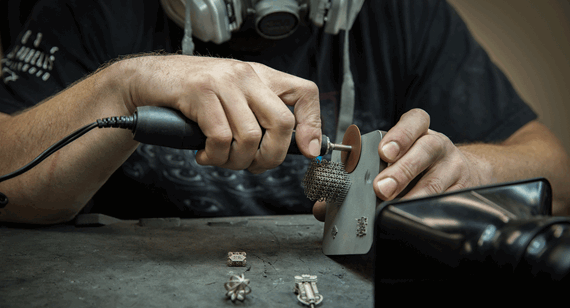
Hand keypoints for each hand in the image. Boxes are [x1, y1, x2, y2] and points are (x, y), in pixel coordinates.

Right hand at [116, 55, 321, 172]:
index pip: (304, 93)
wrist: (150, 79)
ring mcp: (224, 82)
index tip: (308, 151)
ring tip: (221, 159)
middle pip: (282, 123)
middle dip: (271, 157)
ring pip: (250, 137)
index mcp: (261, 77)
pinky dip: (213, 157)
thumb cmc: (193, 96)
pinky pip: (220, 138)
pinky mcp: (200, 93)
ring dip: (236, 161)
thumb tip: (298, 148)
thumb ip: (261, 118)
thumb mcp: (235, 101)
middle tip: (254, 165)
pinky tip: (203, 155)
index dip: (312, 125)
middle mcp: (247, 76)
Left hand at [313, 108, 487, 221]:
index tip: (384, 150)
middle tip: (381, 187)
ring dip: (412, 194)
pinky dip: (428, 210)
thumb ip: (356, 179)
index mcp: (417, 133)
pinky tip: (414, 215)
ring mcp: (453, 168)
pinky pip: (447, 202)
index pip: (415, 121)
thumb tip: (323, 207)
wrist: (459, 173)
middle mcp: (437, 145)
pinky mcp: (463, 191)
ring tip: (393, 205)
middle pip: (425, 150)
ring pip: (437, 180)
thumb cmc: (415, 165)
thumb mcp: (390, 162)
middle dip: (401, 170)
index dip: (400, 134)